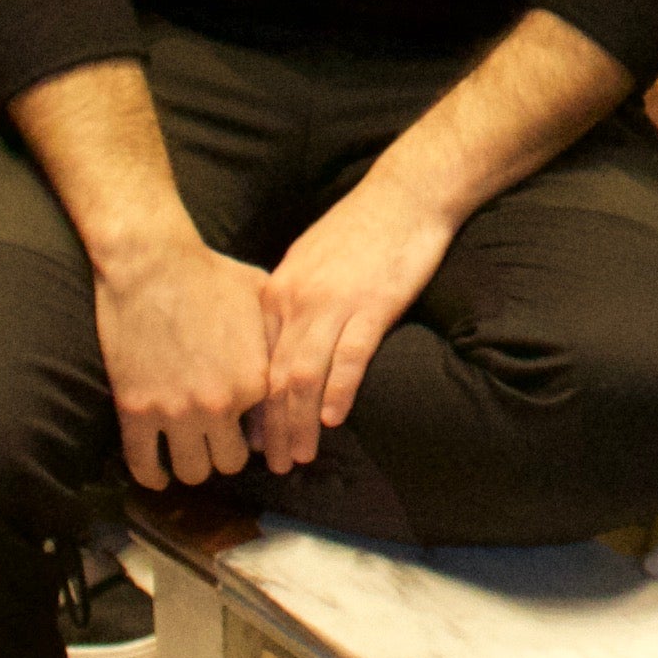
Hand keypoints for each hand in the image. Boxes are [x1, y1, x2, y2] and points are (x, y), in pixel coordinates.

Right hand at [96, 231, 289, 485]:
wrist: (151, 263)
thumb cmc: (210, 275)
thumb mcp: (264, 302)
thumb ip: (280, 344)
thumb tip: (296, 373)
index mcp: (256, 381)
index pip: (265, 435)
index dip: (256, 434)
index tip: (247, 434)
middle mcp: (219, 404)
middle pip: (229, 463)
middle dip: (223, 452)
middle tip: (214, 440)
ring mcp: (175, 411)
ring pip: (192, 473)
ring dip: (191, 465)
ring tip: (187, 451)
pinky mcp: (135, 410)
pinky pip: (143, 465)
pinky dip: (151, 475)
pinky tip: (156, 472)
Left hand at [252, 171, 459, 476]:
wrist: (405, 194)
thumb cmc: (360, 226)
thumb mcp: (308, 259)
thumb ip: (290, 299)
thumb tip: (280, 341)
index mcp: (278, 290)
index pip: (255, 361)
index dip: (252, 405)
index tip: (252, 438)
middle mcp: (296, 300)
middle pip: (274, 377)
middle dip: (272, 426)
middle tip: (273, 463)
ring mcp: (333, 304)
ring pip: (304, 376)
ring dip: (300, 422)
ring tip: (301, 456)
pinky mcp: (372, 306)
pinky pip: (348, 358)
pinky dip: (339, 392)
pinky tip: (335, 419)